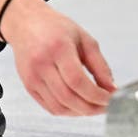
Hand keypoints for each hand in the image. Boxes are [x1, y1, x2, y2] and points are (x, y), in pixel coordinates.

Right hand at [0, 0, 116, 115]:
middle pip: (68, 97)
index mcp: (58, 48)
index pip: (77, 81)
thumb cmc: (56, 28)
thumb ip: (100, 65)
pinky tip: (79, 105)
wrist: (26, 24)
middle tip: (106, 106)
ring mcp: (32, 77)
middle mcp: (42, 64)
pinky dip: (68, 111)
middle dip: (91, 108)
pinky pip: (50, 107)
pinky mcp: (28, 86)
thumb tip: (112, 89)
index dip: (96, 95)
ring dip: (80, 112)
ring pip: (59, 107)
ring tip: (95, 106)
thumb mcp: (84, 39)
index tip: (111, 98)